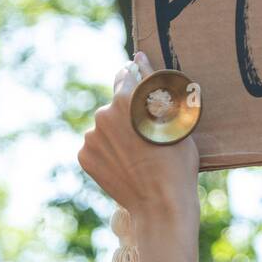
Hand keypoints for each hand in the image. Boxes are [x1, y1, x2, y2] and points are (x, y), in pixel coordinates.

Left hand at [78, 50, 199, 222]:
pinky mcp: (84, 156)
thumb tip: (137, 56)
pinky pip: (96, 145)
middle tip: (149, 136)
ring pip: (105, 126)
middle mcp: (104, 113)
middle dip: (129, 114)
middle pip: (116, 103)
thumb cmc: (176, 159)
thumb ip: (153, 84)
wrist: (160, 205)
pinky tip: (125, 165)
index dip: (136, 83)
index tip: (143, 97)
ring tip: (138, 155)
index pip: (126, 75)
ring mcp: (91, 136)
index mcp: (127, 97)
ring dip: (117, 133)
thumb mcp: (175, 118)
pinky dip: (108, 151)